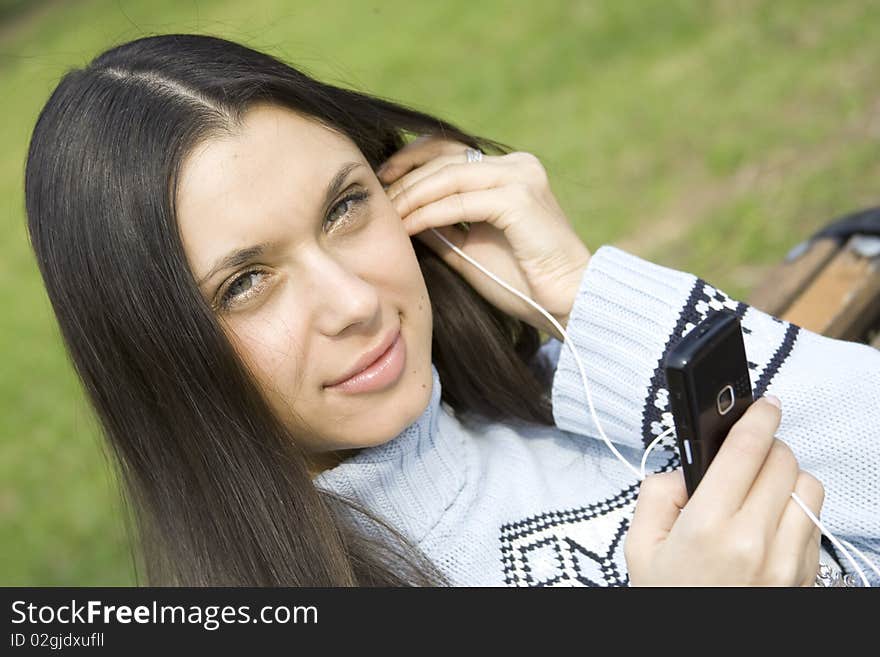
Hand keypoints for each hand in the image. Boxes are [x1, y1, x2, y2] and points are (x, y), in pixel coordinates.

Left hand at [377, 135, 590, 339]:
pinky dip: (430, 213)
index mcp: (508, 171)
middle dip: (405, 178)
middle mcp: (516, 165)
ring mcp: (521, 177)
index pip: (450, 151)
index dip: (411, 160)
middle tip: (376, 198)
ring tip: (386, 214)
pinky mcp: (520, 197)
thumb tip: (400, 212)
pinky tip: (407, 227)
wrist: (567, 303)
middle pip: (445, 158)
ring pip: (450, 176)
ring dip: (412, 195)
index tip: (381, 180)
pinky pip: (461, 201)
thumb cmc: (522, 282)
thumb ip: (441, 225)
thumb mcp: (470, 247)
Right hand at [624, 396, 824, 585]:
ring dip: (786, 478)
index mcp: (709, 528)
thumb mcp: (640, 546)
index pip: (746, 451)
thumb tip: (688, 469)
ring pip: (808, 487)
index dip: (757, 416)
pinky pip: (815, 522)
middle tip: (745, 457)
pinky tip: (769, 525)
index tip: (763, 402)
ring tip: (759, 493)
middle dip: (766, 447)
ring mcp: (788, 563)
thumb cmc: (669, 599)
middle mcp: (755, 543)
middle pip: (783, 461)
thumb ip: (657, 494)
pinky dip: (796, 511)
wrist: (698, 650)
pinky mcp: (806, 577)